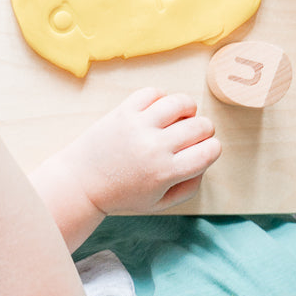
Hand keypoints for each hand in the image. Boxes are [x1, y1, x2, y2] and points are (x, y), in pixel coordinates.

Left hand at [46, 88, 220, 214]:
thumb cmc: (121, 196)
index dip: (213, 148)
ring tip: (179, 118)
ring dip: (187, 109)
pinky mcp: (123, 111)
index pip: (210, 150)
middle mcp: (155, 147)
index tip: (204, 150)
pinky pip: (152, 92)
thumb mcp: (159, 203)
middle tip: (191, 136)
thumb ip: (189, 187)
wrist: (82, 183)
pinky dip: (161, 97)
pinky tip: (157, 110)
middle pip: (200, 125)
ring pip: (180, 103)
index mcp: (167, 172)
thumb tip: (205, 160)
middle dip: (204, 130)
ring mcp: (138, 126)